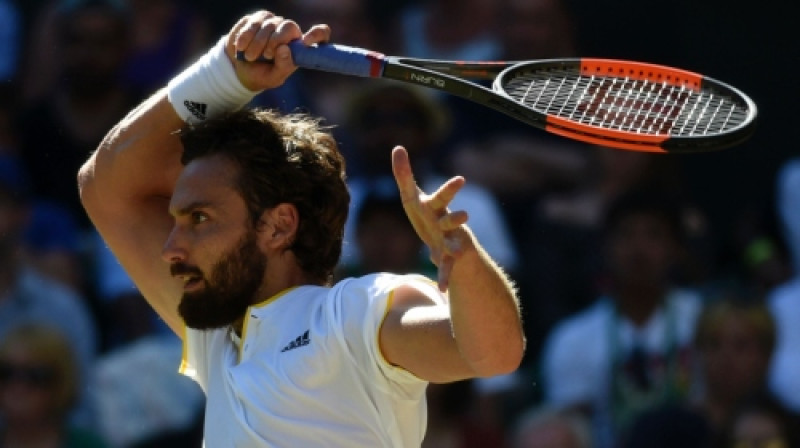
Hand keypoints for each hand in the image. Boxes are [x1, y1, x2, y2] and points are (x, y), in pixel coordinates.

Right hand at [224, 11, 330, 90]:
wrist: (238, 69)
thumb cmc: (262, 75)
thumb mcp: (273, 78)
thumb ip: (283, 66)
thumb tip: (285, 48)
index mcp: (300, 47)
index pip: (320, 34)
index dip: (317, 34)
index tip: (306, 41)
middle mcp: (289, 32)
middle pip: (288, 26)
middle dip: (274, 41)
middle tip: (266, 56)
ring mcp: (273, 23)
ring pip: (269, 23)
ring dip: (257, 42)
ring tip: (250, 56)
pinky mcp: (256, 19)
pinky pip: (252, 22)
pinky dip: (245, 36)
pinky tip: (240, 47)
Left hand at [392, 146, 469, 291]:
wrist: (450, 247)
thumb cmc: (430, 218)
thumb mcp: (414, 199)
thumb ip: (405, 174)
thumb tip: (397, 147)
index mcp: (436, 208)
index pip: (440, 196)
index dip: (450, 189)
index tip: (461, 180)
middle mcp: (446, 223)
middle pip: (451, 218)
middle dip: (456, 216)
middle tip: (463, 211)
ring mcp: (450, 241)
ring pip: (453, 242)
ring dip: (453, 245)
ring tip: (455, 249)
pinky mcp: (449, 259)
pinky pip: (447, 269)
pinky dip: (445, 277)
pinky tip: (442, 288)